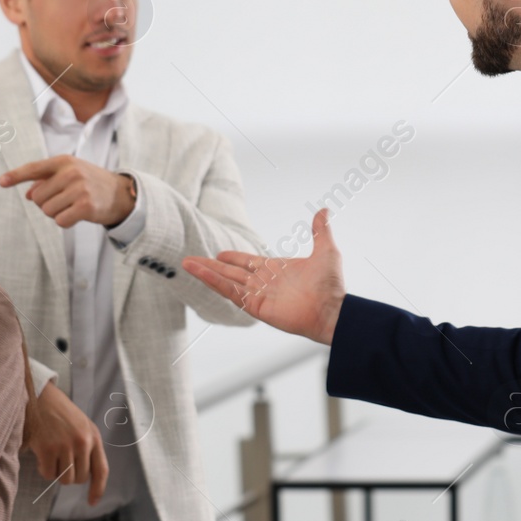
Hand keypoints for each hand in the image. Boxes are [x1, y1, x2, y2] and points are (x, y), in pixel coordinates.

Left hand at [0, 156, 134, 227]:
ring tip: (74, 206)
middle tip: (66, 200)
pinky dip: (65, 222)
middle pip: (38, 198)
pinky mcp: (85, 206)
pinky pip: (60, 221)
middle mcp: (71, 172)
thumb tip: (29, 195)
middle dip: (48, 203)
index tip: (1, 181)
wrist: (121, 194)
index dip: (16, 176)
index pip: (34, 168)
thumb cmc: (90, 183)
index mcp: (64, 161)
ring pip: (47, 210)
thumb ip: (47, 181)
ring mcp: (79, 189)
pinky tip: (78, 215)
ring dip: (57, 213)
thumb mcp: (70, 175)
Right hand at [21, 379, 108, 504]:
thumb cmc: (59, 413)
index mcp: (94, 437)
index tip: (92, 502)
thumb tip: (89, 477)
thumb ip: (88, 447)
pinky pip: (48, 474)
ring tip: (52, 454)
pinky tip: (42, 453)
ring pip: (64, 479)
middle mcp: (82, 442)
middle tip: (61, 459)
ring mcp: (65, 446)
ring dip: (56, 472)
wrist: (39, 395)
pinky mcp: (47, 449)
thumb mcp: (82, 426)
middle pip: (80, 479)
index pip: (101, 470)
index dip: (98, 489)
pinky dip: (44, 469)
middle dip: (70, 475)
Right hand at [181, 209, 344, 344]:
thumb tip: (323, 210)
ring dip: (206, 273)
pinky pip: (231, 293)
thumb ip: (320, 231)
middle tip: (190, 259)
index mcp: (276, 270)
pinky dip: (215, 283)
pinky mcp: (256, 306)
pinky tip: (202, 274)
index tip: (218, 254)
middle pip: (231, 272)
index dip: (233, 258)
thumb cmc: (331, 285)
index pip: (248, 262)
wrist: (333, 309)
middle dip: (211, 266)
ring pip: (226, 281)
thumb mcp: (326, 250)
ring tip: (187, 264)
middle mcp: (264, 282)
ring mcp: (259, 295)